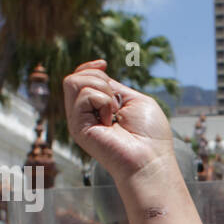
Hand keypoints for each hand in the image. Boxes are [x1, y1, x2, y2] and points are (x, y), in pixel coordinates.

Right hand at [63, 59, 175, 183]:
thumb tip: (98, 73)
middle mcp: (86, 115)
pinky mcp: (77, 127)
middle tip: (116, 103)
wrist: (150, 160)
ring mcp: (79, 121)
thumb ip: (114, 87)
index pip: (81, 80)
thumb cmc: (150, 135)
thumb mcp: (135, 100)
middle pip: (75, 77)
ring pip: (73, 82)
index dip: (89, 68)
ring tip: (114, 112)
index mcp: (98, 108)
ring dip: (101, 89)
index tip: (103, 63)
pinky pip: (84, 95)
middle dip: (99, 78)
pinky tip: (110, 121)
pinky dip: (103, 101)